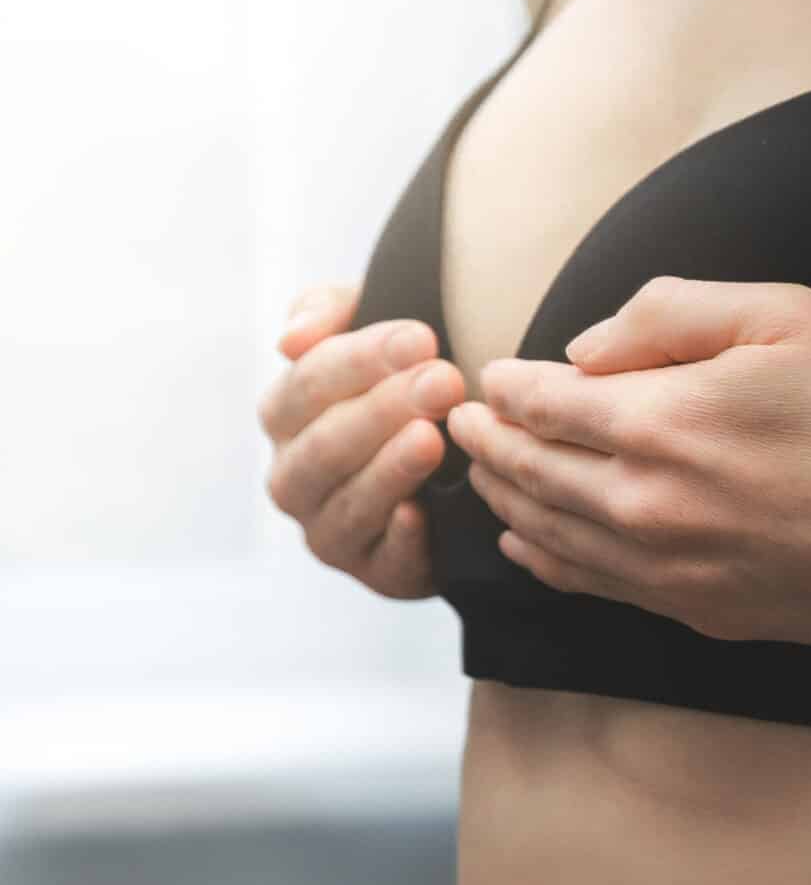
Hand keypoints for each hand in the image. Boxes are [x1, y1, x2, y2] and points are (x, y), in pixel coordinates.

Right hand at [258, 281, 462, 599]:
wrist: (449, 471)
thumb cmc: (399, 388)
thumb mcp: (371, 338)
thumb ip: (330, 312)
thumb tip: (292, 338)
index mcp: (286, 414)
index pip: (310, 381)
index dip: (363, 358)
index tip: (421, 337)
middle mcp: (294, 476)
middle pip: (327, 443)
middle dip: (385, 408)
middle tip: (443, 380)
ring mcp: (330, 529)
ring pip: (351, 502)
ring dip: (392, 468)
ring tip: (433, 437)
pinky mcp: (377, 572)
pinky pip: (385, 560)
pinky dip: (401, 539)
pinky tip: (421, 514)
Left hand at [443, 276, 810, 648]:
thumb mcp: (792, 314)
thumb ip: (673, 313)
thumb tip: (587, 345)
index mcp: (661, 420)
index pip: (543, 402)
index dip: (506, 385)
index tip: (488, 374)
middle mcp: (647, 506)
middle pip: (531, 474)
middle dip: (488, 443)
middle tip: (462, 422)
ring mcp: (674, 571)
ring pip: (552, 537)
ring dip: (507, 501)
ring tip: (485, 475)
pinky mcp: (706, 612)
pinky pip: (597, 588)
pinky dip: (549, 563)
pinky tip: (535, 546)